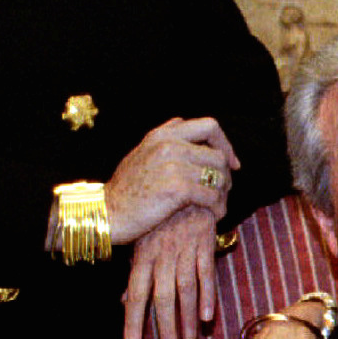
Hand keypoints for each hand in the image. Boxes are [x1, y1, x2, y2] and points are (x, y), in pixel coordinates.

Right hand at [105, 116, 238, 244]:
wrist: (105, 213)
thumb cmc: (124, 190)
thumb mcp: (140, 153)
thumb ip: (163, 138)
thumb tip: (182, 123)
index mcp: (162, 135)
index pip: (209, 126)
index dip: (225, 144)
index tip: (231, 163)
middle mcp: (169, 145)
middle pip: (218, 154)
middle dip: (226, 175)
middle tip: (223, 190)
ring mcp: (173, 165)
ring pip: (218, 176)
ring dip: (224, 194)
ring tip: (218, 205)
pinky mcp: (177, 188)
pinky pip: (212, 196)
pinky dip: (218, 207)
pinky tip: (215, 215)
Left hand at [123, 205, 217, 338]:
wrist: (182, 182)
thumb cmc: (157, 216)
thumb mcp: (140, 242)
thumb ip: (135, 275)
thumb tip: (123, 303)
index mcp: (142, 256)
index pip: (135, 296)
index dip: (133, 323)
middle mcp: (161, 255)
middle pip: (161, 298)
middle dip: (165, 329)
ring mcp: (184, 249)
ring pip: (185, 289)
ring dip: (188, 317)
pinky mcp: (204, 242)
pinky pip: (206, 272)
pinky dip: (208, 294)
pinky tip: (208, 315)